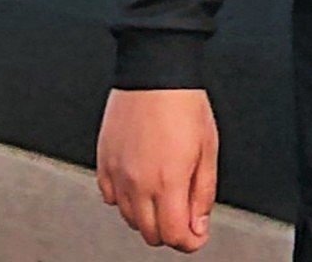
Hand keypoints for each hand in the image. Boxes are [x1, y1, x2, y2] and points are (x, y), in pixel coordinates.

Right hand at [96, 89, 218, 251]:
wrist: (154, 70)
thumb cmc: (183, 102)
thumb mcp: (207, 150)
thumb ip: (203, 194)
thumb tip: (198, 225)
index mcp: (168, 181)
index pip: (175, 236)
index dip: (190, 242)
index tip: (196, 234)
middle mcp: (138, 181)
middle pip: (149, 234)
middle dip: (170, 231)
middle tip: (182, 215)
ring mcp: (117, 172)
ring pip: (128, 218)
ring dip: (147, 216)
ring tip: (161, 195)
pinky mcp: (103, 160)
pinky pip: (109, 197)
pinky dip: (124, 199)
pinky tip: (138, 184)